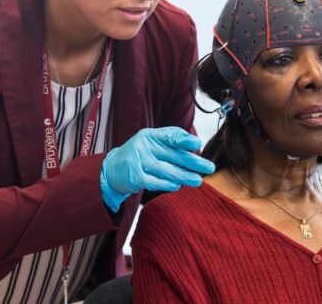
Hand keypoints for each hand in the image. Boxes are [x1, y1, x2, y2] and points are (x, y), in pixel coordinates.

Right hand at [100, 127, 215, 210]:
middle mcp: (144, 146)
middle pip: (174, 155)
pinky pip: (155, 182)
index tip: (197, 144)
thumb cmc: (139, 156)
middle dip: (193, 162)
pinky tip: (177, 186)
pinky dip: (167, 184)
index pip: (170, 135)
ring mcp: (139, 161)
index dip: (184, 140)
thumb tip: (194, 145)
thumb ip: (170, 141)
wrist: (112, 170)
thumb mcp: (151, 143)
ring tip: (198, 181)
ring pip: (167, 170)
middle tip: (209, 167)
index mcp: (151, 135)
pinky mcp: (135, 176)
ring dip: (185, 176)